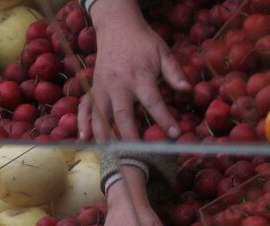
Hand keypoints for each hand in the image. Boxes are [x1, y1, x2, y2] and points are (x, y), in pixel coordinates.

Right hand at [78, 0, 189, 140]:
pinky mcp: (92, 89)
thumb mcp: (163, 52)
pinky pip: (84, 109)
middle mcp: (117, 85)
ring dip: (105, 137)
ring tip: (112, 154)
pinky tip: (85, 139)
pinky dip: (82, 124)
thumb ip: (174, 73)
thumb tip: (187, 90)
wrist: (117, 27)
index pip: (152, 102)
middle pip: (122, 116)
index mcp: (138, 76)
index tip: (174, 134)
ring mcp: (101, 88)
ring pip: (100, 117)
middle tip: (138, 154)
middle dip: (130, 137)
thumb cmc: (143, 42)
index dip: (164, 119)